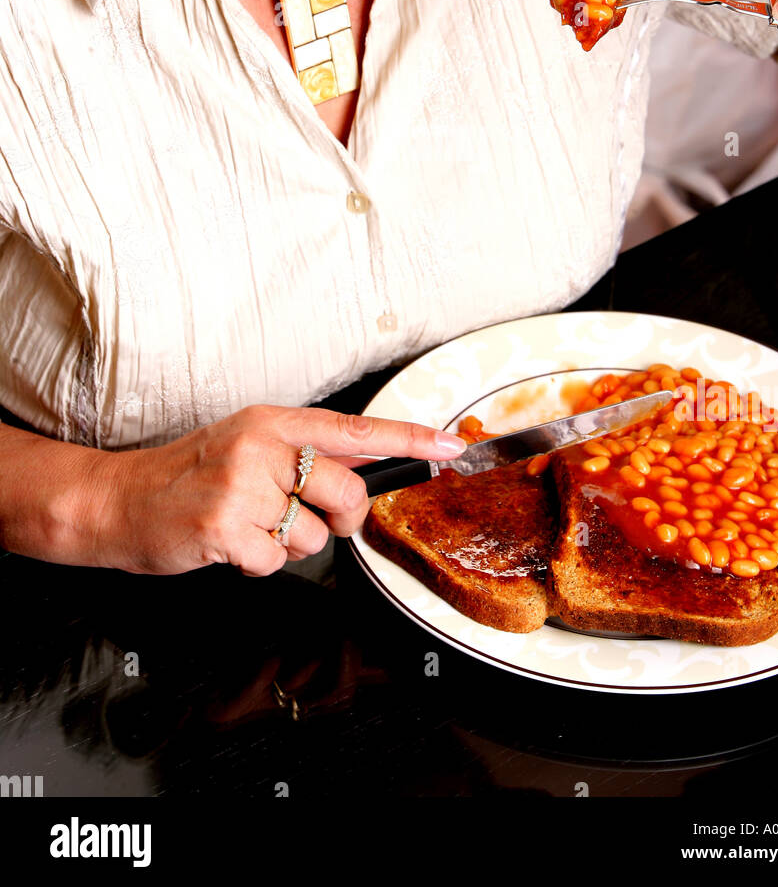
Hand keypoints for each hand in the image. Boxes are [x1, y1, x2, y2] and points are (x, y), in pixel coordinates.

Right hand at [106, 405, 465, 576]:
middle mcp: (261, 446)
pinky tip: (230, 544)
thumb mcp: (248, 447)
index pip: (355, 429)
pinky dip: (258, 563)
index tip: (449, 447)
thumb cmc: (189, 476)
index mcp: (273, 421)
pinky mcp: (225, 527)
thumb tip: (367, 471)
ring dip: (287, 543)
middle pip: (345, 491)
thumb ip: (303, 454)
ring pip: (313, 535)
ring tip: (248, 526)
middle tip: (303, 516)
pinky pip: (277, 561)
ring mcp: (242, 485)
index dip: (408, 440)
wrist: (120, 500)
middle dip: (340, 517)